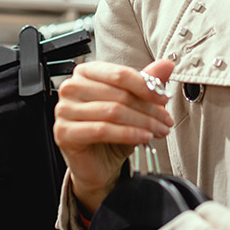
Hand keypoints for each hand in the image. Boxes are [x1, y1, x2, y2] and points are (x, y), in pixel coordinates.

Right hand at [53, 58, 175, 214]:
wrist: (98, 164)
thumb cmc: (112, 132)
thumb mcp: (132, 105)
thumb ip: (146, 83)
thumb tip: (166, 65)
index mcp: (86, 72)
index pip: (119, 73)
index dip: (145, 86)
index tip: (163, 98)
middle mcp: (72, 88)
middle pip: (118, 94)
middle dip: (148, 108)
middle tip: (165, 119)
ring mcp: (64, 110)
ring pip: (112, 112)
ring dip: (142, 122)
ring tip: (158, 130)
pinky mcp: (64, 133)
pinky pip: (102, 130)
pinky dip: (128, 134)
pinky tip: (143, 137)